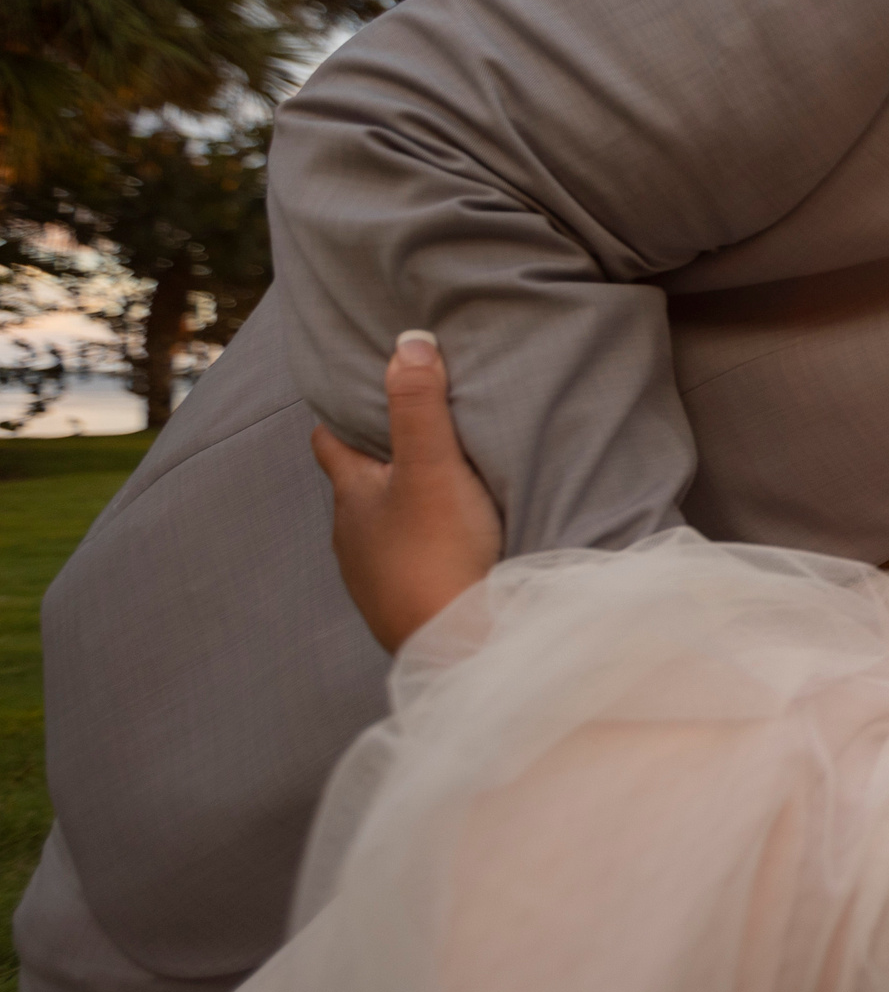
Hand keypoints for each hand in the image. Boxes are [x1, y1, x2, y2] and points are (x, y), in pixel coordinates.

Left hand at [312, 331, 503, 651]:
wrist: (457, 650)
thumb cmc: (437, 555)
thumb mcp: (434, 469)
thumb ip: (421, 406)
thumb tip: (409, 341)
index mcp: (351, 497)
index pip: (328, 441)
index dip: (340, 413)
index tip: (363, 391)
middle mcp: (351, 537)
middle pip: (357, 485)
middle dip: (380, 459)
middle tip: (415, 431)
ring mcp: (372, 577)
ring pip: (381, 528)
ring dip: (403, 507)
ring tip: (442, 488)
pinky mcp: (402, 607)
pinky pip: (407, 563)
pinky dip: (423, 547)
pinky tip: (452, 547)